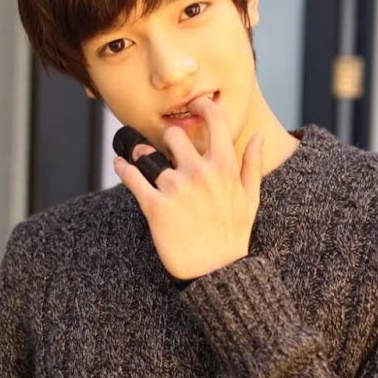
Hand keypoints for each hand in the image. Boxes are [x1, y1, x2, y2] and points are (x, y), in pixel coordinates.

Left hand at [113, 95, 263, 280]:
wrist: (216, 273)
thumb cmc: (233, 236)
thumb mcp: (251, 199)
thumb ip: (252, 165)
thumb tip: (258, 137)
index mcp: (225, 168)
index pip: (215, 121)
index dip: (204, 106)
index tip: (196, 104)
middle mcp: (200, 173)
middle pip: (174, 134)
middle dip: (168, 139)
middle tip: (165, 148)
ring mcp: (176, 189)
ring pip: (149, 156)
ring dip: (141, 156)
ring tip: (136, 158)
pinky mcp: (155, 207)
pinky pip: (131, 177)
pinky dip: (122, 168)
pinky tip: (119, 164)